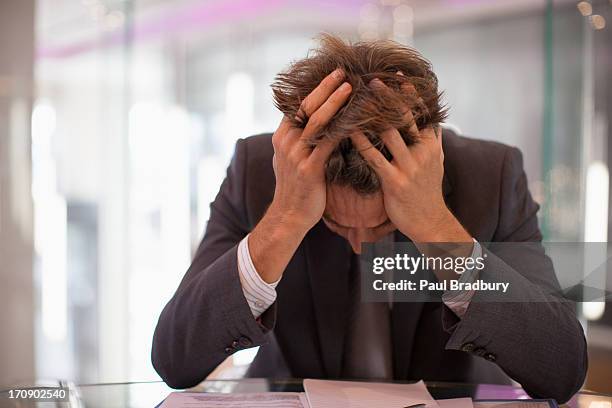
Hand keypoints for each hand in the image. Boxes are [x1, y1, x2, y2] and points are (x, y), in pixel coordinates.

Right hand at [249, 69, 351, 281]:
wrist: (290, 215)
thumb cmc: (296, 186)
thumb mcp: (290, 158)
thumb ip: (299, 138)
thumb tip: (313, 121)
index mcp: (282, 136)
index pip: (299, 105)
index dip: (317, 88)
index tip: (334, 74)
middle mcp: (286, 142)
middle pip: (307, 107)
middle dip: (326, 88)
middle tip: (343, 72)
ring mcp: (296, 155)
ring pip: (317, 121)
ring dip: (335, 102)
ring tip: (350, 88)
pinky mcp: (309, 169)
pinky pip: (328, 143)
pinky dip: (343, 129)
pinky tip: (358, 120)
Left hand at [350, 78, 470, 244]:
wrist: (429, 221)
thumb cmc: (428, 191)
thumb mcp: (436, 162)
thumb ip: (433, 140)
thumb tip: (433, 120)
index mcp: (431, 144)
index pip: (421, 112)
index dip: (409, 93)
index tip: (397, 75)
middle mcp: (422, 152)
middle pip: (405, 118)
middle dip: (389, 97)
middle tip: (372, 79)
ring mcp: (409, 167)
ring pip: (389, 134)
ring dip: (371, 116)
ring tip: (356, 100)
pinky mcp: (394, 181)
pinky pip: (374, 158)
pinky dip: (361, 142)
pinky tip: (349, 131)